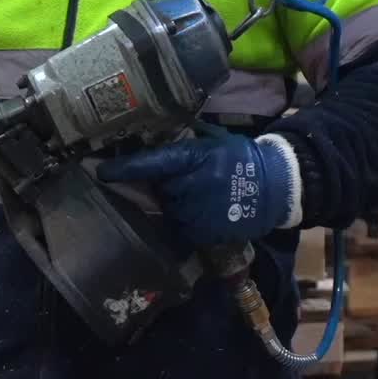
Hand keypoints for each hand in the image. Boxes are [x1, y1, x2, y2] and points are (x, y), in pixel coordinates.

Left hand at [97, 132, 298, 247]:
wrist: (276, 186)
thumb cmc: (240, 159)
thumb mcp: (212, 145)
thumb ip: (182, 152)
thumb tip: (148, 154)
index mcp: (194, 158)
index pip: (153, 163)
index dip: (125, 168)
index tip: (101, 171)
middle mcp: (192, 185)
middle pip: (160, 189)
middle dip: (166, 187)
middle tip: (190, 181)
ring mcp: (198, 212)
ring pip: (171, 210)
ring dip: (179, 204)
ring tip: (204, 197)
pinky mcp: (205, 233)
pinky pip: (183, 228)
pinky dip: (189, 221)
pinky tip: (208, 212)